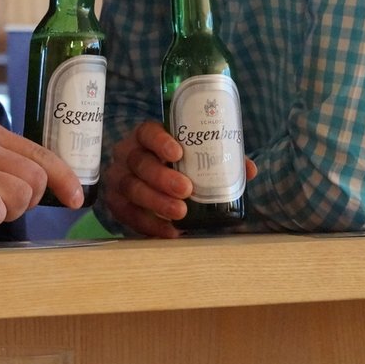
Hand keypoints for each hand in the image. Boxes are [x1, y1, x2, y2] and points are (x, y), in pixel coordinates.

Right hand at [102, 121, 257, 238]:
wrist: (147, 183)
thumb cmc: (176, 165)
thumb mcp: (195, 157)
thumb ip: (219, 159)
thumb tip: (248, 170)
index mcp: (146, 137)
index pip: (147, 132)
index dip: (160, 141)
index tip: (178, 153)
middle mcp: (128, 154)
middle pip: (139, 162)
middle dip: (162, 177)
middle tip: (186, 190)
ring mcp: (118, 178)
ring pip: (131, 187)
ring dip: (156, 202)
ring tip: (180, 213)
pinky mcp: (116, 202)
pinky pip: (127, 213)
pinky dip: (149, 224)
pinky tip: (169, 232)